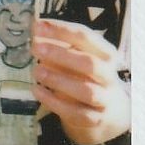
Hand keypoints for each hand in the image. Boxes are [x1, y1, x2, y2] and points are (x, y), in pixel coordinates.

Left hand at [32, 18, 129, 144]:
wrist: (107, 111)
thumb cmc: (85, 76)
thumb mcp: (75, 57)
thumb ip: (58, 44)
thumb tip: (36, 29)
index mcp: (105, 54)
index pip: (86, 37)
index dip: (62, 30)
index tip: (37, 25)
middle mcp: (109, 76)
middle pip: (90, 64)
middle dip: (62, 55)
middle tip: (36, 48)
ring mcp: (104, 99)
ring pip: (86, 90)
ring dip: (59, 80)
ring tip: (36, 71)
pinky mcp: (94, 119)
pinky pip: (75, 112)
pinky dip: (53, 101)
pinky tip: (36, 90)